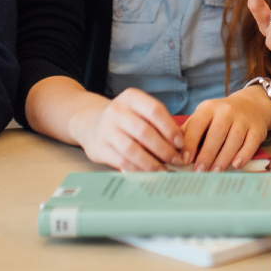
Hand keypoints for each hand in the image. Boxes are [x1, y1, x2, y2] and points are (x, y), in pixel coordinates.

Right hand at [69, 87, 185, 171]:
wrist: (90, 122)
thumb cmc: (124, 119)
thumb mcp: (139, 111)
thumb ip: (158, 123)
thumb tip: (181, 146)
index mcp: (132, 98)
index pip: (155, 110)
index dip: (170, 129)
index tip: (180, 144)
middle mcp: (117, 111)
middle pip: (145, 131)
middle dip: (164, 149)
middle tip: (176, 161)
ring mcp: (106, 129)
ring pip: (132, 149)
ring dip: (151, 162)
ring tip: (164, 170)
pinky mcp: (99, 147)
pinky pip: (121, 161)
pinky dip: (137, 169)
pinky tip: (148, 173)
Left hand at [181, 87, 270, 171]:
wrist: (251, 105)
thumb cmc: (220, 116)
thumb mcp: (203, 116)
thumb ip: (189, 132)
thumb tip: (173, 152)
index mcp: (208, 108)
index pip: (197, 124)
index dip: (190, 142)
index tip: (184, 160)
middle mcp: (226, 111)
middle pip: (216, 133)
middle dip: (207, 154)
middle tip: (199, 171)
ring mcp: (243, 119)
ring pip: (234, 139)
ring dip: (223, 158)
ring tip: (215, 172)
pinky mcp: (257, 129)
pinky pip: (251, 143)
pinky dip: (243, 155)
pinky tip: (235, 165)